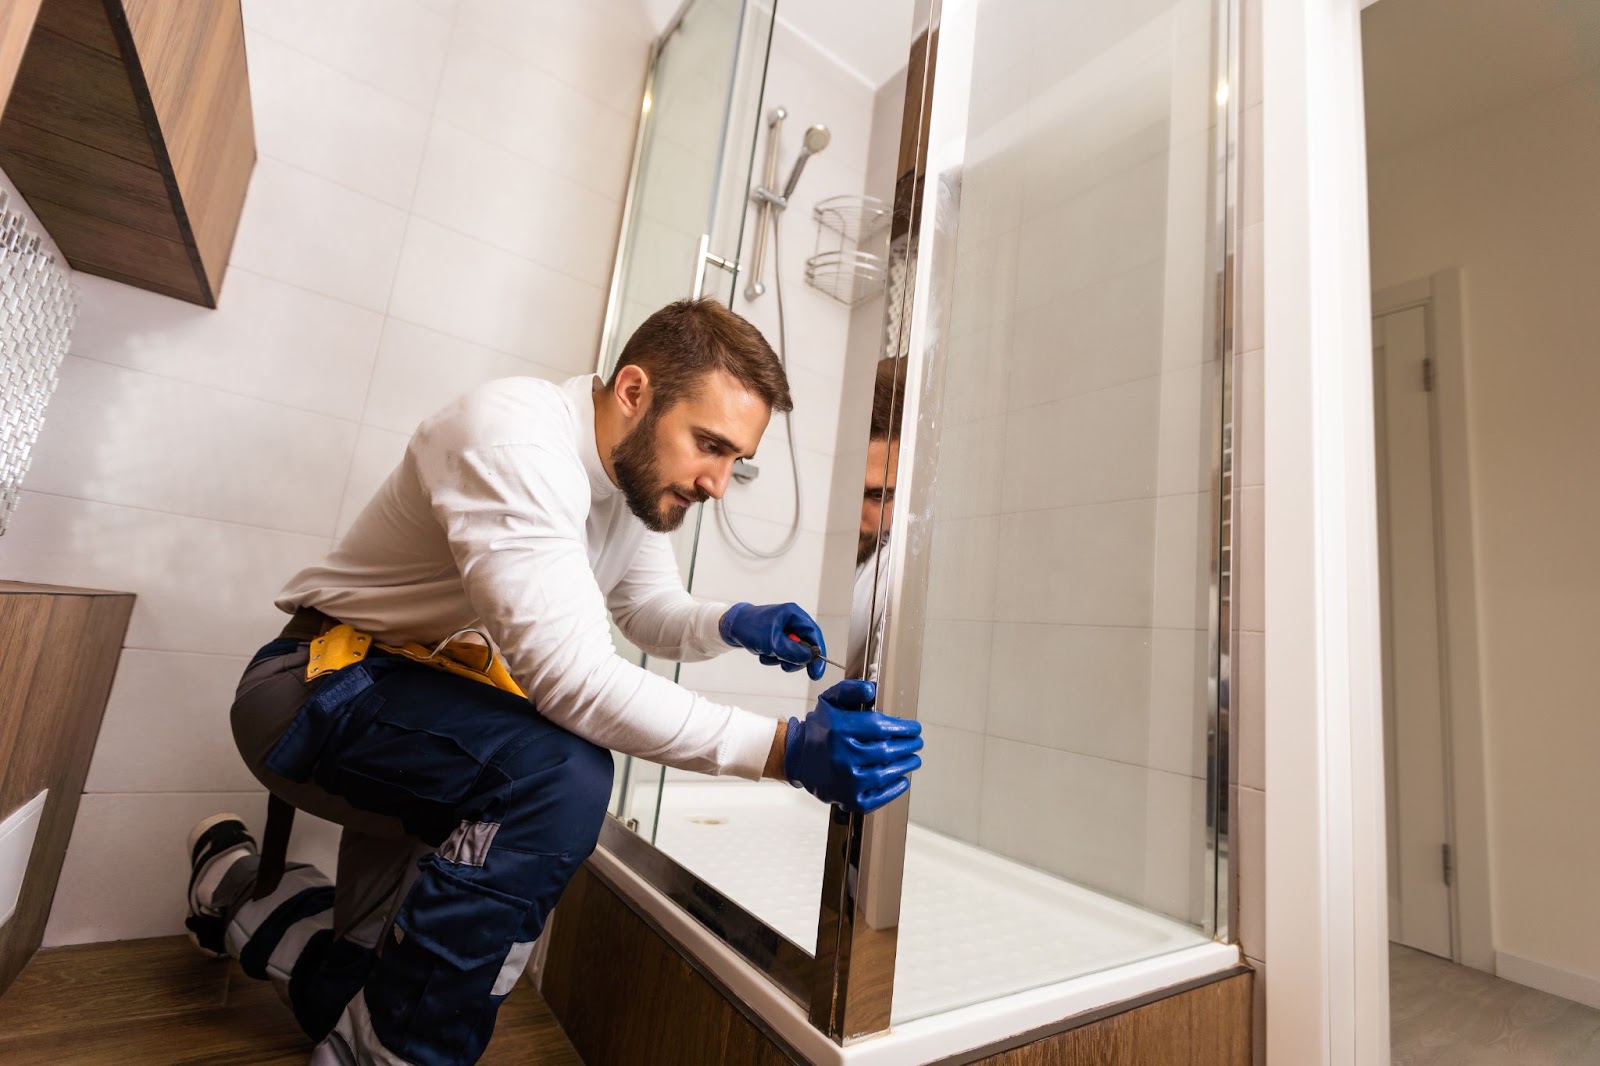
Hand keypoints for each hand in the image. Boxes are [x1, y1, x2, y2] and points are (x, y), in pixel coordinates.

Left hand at [719, 602, 827, 680]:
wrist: (729, 627)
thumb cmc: (749, 628)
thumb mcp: (772, 642)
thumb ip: (792, 652)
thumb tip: (809, 659)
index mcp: (794, 615)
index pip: (813, 635)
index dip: (817, 654)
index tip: (816, 671)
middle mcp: (792, 621)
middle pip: (805, 646)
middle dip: (793, 658)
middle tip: (784, 665)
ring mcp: (784, 630)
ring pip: (793, 652)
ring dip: (780, 658)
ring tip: (766, 654)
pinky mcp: (777, 637)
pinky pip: (782, 653)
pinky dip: (773, 656)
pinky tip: (762, 652)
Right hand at [783, 680, 922, 812]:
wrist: (796, 757)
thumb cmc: (820, 728)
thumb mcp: (830, 700)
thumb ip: (850, 690)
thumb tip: (872, 689)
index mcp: (840, 729)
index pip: (881, 727)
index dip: (903, 728)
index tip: (915, 729)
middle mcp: (843, 756)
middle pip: (886, 751)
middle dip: (908, 746)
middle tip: (917, 744)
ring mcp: (845, 781)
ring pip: (885, 774)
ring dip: (905, 766)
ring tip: (913, 760)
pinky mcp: (846, 799)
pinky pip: (876, 798)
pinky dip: (893, 791)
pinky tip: (902, 781)